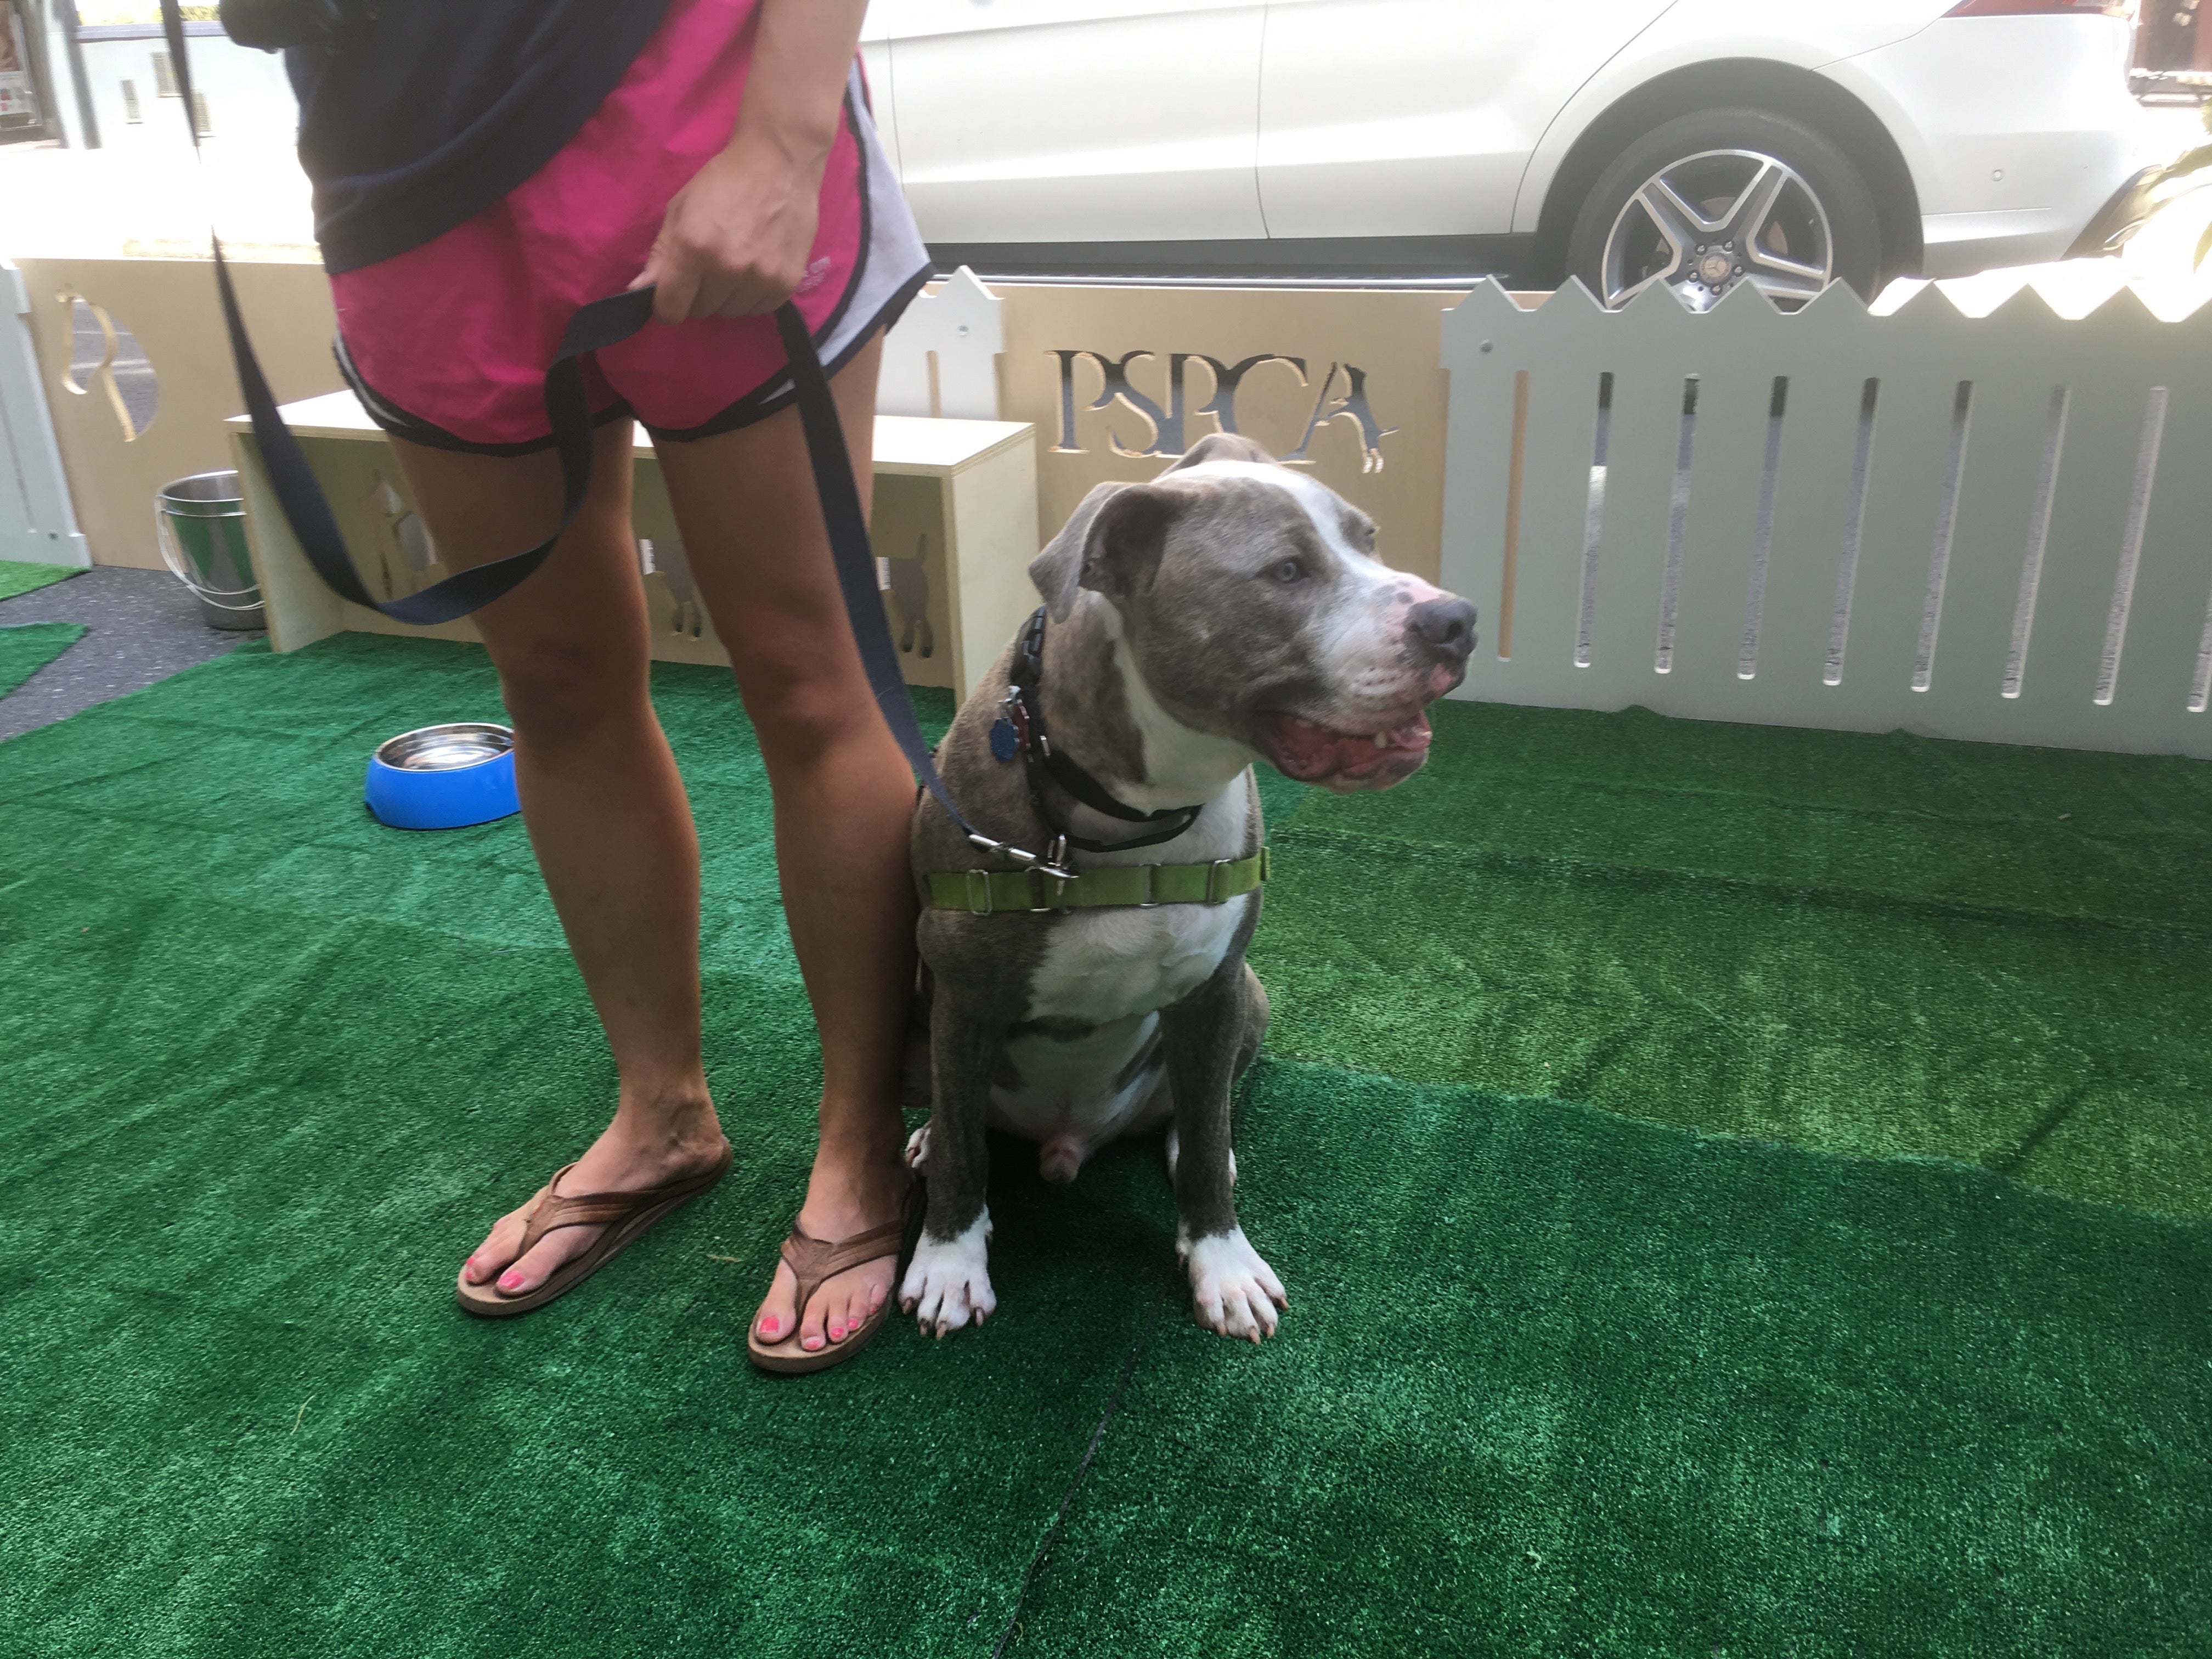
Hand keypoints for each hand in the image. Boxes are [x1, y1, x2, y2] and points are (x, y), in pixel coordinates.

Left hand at [630, 137, 825, 324]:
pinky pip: (759, 309)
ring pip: (730, 312)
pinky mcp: (786, 284)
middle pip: (701, 310)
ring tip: (736, 263)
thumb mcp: (680, 209)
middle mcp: (727, 268)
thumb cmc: (723, 181)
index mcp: (694, 247)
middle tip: (709, 263)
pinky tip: (756, 267)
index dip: (666, 305)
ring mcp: (760, 279)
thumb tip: (639, 292)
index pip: (670, 308)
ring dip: (727, 295)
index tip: (673, 293)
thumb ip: (660, 254)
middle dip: (699, 293)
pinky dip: (752, 295)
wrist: (779, 163)